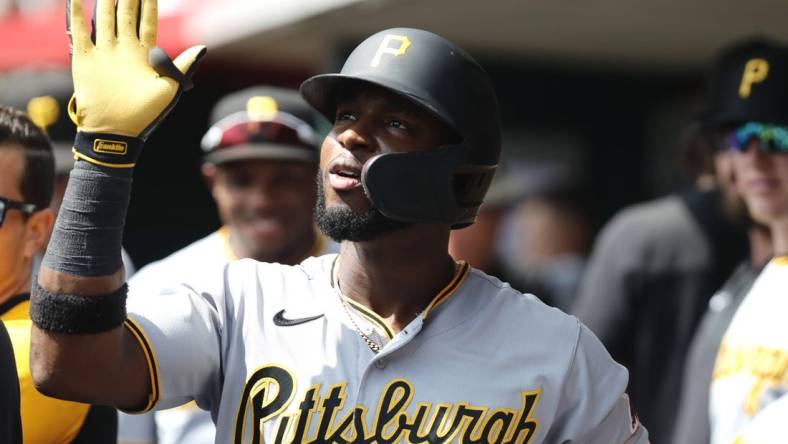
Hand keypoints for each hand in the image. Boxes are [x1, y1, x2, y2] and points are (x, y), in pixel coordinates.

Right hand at [67, 0, 205, 165]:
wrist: (116, 131)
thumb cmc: (146, 114)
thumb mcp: (170, 89)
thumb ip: (183, 66)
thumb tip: (202, 47)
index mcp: (145, 53)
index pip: (147, 20)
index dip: (148, 2)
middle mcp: (124, 48)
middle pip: (125, 13)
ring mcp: (104, 52)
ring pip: (103, 17)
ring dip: (105, 0)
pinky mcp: (85, 59)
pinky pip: (78, 32)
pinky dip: (75, 14)